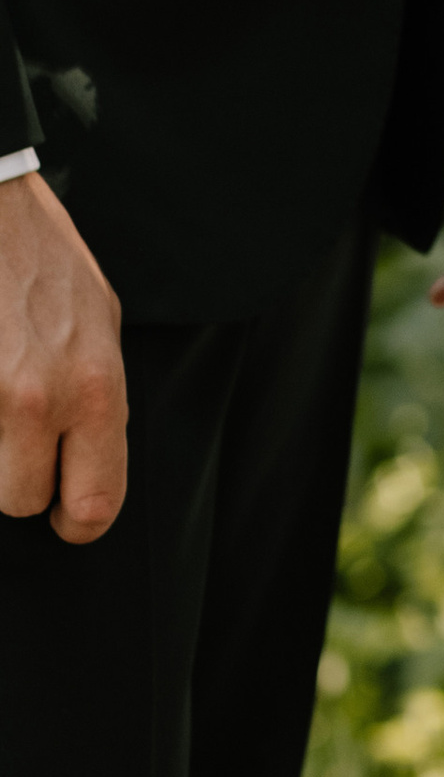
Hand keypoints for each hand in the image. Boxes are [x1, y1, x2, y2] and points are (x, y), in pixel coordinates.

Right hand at [0, 174, 124, 539]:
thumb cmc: (46, 260)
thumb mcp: (101, 322)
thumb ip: (98, 396)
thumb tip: (88, 458)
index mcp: (96, 386)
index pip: (94, 503)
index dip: (78, 517)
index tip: (67, 510)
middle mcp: (40, 398)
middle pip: (24, 501)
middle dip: (25, 484)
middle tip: (26, 448)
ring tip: (2, 396)